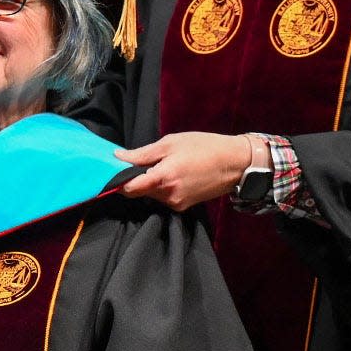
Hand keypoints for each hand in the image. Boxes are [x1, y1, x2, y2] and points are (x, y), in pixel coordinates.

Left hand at [115, 131, 251, 211]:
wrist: (235, 164)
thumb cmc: (204, 147)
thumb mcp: (171, 143)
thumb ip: (143, 154)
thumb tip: (118, 157)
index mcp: (163, 178)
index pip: (130, 188)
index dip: (118, 180)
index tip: (115, 171)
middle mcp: (168, 195)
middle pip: (138, 191)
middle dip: (135, 179)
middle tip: (141, 161)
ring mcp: (176, 203)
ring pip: (150, 195)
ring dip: (149, 183)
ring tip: (164, 165)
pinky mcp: (183, 207)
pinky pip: (163, 198)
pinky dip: (161, 187)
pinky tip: (173, 174)